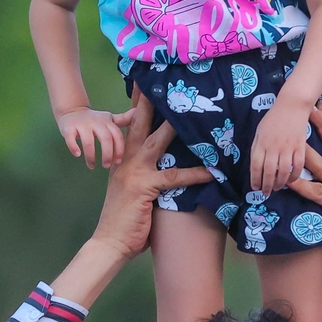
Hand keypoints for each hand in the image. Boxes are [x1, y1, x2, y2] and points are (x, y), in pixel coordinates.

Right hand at [57, 106, 134, 169]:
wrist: (72, 111)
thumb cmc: (94, 119)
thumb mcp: (109, 119)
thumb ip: (123, 119)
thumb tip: (138, 113)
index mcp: (107, 122)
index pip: (117, 136)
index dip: (119, 149)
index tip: (118, 161)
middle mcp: (96, 122)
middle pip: (105, 138)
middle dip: (107, 154)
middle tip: (107, 166)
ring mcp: (82, 124)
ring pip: (88, 141)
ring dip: (91, 156)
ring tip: (92, 166)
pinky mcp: (69, 127)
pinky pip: (71, 138)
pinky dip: (74, 147)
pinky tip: (78, 155)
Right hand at [92, 95, 212, 259]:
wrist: (109, 242)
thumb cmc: (123, 219)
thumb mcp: (132, 190)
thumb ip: (144, 174)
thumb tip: (164, 164)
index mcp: (121, 158)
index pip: (129, 125)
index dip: (137, 103)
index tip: (143, 83)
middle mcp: (125, 159)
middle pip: (138, 122)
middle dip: (148, 100)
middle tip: (160, 78)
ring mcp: (134, 171)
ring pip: (156, 140)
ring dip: (173, 125)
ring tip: (190, 110)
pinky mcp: (145, 187)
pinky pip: (174, 176)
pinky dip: (195, 174)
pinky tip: (212, 171)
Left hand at [249, 98, 308, 194]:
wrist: (292, 106)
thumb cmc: (273, 118)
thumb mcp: (259, 131)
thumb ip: (257, 147)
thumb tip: (256, 165)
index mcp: (262, 143)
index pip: (256, 166)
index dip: (255, 179)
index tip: (255, 187)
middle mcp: (274, 147)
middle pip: (269, 172)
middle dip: (266, 185)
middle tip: (266, 193)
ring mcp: (288, 148)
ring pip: (283, 172)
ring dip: (279, 183)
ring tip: (277, 189)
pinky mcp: (300, 147)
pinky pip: (297, 166)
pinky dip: (294, 176)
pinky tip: (290, 180)